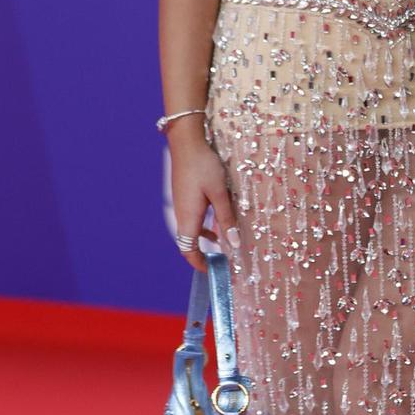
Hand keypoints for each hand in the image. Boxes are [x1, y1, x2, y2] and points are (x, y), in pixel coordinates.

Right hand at [169, 127, 240, 270]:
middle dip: (204, 255)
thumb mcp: (220, 193)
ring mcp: (181, 205)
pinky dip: (204, 227)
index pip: (188, 250)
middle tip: (223, 262)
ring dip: (205, 241)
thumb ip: (226, 218)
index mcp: (188, 217)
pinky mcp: (184, 197)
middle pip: (188, 243)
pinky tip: (218, 224)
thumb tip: (233, 244)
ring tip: (226, 245)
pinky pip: (193, 220)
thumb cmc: (204, 166)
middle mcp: (181, 214)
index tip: (214, 272)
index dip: (199, 264)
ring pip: (191, 231)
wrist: (186, 142)